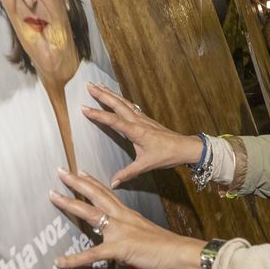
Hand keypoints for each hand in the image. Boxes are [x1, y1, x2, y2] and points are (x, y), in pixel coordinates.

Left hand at [50, 169, 203, 268]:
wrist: (177, 252)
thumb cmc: (166, 246)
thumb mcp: (144, 235)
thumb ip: (130, 237)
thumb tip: (123, 244)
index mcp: (127, 214)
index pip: (107, 193)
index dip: (92, 182)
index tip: (80, 172)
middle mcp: (121, 218)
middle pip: (95, 195)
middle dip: (76, 183)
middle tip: (61, 171)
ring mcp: (119, 231)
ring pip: (90, 213)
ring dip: (69, 204)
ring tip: (53, 196)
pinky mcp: (118, 248)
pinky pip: (92, 254)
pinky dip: (75, 259)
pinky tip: (60, 262)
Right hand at [83, 83, 203, 185]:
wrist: (185, 147)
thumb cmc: (167, 155)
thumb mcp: (146, 165)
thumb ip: (128, 173)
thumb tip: (113, 182)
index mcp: (136, 131)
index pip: (113, 120)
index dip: (98, 114)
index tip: (84, 108)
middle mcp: (138, 121)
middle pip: (117, 104)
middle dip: (102, 94)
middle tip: (89, 85)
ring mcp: (143, 118)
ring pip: (124, 102)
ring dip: (111, 94)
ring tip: (99, 86)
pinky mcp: (146, 120)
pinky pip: (131, 105)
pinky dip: (121, 99)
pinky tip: (118, 98)